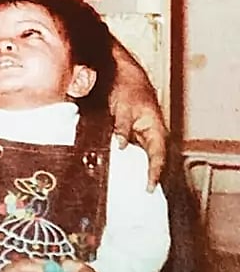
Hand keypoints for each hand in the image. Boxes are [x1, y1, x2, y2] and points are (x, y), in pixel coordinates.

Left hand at [109, 44, 167, 190]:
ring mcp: (140, 136)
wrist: (121, 74)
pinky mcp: (128, 135)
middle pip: (150, 162)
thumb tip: (120, 145)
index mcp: (155, 129)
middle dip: (145, 178)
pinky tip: (112, 172)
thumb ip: (122, 126)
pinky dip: (122, 161)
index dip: (155, 173)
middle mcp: (150, 136)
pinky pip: (127, 152)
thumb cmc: (128, 88)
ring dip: (132, 172)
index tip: (149, 187)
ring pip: (138, 158)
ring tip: (124, 190)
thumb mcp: (124, 106)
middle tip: (135, 196)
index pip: (159, 156)